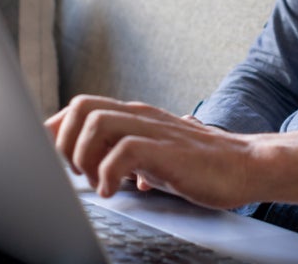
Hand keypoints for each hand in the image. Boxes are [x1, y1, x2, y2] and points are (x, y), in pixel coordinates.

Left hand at [45, 95, 259, 209]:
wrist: (245, 165)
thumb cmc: (203, 165)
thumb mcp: (156, 156)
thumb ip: (130, 155)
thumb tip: (109, 170)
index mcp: (135, 116)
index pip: (81, 106)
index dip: (57, 129)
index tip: (51, 157)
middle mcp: (140, 116)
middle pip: (80, 107)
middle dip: (65, 142)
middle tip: (76, 173)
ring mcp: (154, 130)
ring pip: (97, 122)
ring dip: (84, 156)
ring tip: (95, 182)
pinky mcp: (167, 149)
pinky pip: (123, 151)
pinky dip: (108, 173)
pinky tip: (113, 191)